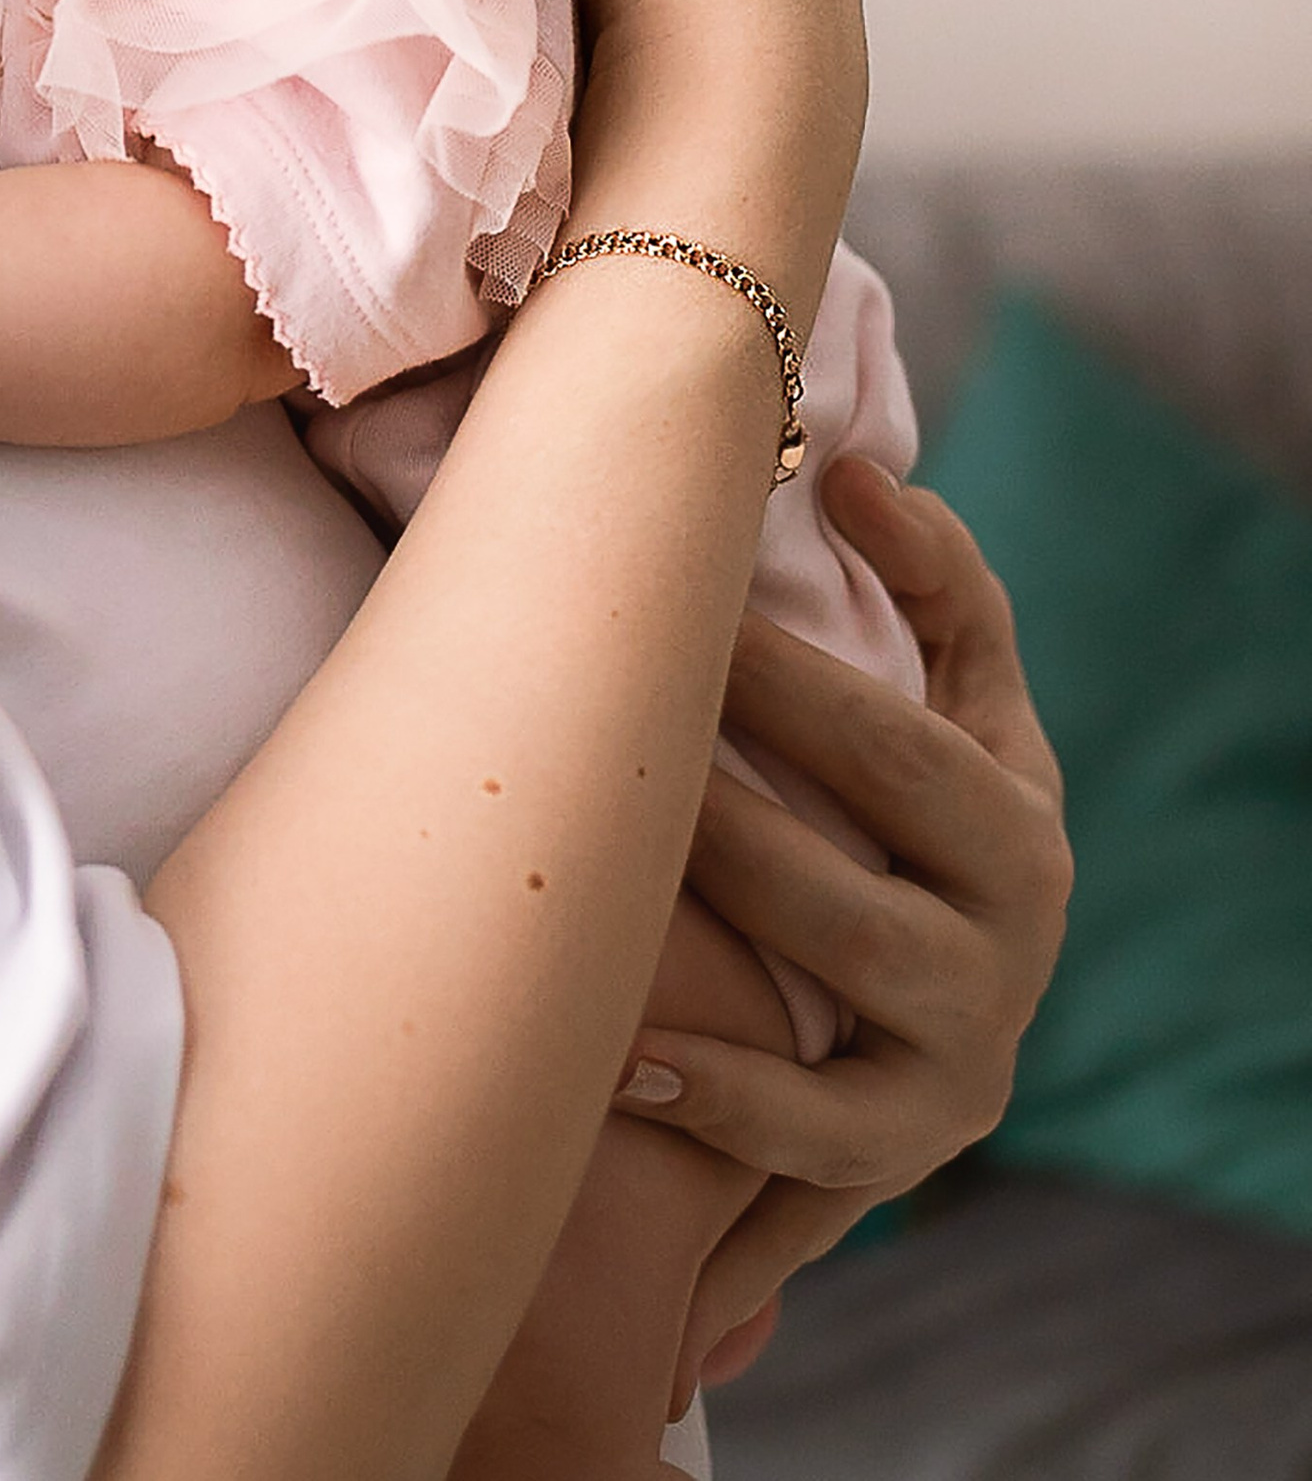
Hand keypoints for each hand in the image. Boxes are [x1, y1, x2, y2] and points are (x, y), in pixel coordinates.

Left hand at [616, 460, 1070, 1403]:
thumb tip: (856, 472)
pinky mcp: (905, 1148)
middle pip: (861, 859)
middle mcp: (1011, 940)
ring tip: (605, 868)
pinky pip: (811, 1138)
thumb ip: (934, 578)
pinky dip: (721, 1100)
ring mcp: (964, 1054)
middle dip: (735, 789)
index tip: (683, 602)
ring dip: (722, 925)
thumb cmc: (921, 811)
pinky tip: (619, 1056)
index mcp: (1016, 819)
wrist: (937, 1012)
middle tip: (612, 719)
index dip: (793, 682)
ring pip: (838, 978)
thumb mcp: (962, 699)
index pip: (902, 745)